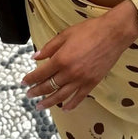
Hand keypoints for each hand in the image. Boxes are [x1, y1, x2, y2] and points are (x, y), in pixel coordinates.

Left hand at [21, 4, 137, 110]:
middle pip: (49, 86)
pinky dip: (71, 104)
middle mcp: (70, 72)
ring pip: (62, 96)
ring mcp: (82, 79)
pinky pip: (79, 97)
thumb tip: (36, 57)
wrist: (114, 33)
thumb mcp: (65, 34)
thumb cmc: (90, 30)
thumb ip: (49, 47)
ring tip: (40, 106)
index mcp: (61, 59)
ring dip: (49, 102)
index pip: (41, 73)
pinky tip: (64, 108)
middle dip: (37, 92)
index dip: (30, 79)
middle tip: (29, 95)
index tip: (24, 82)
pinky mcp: (93, 82)